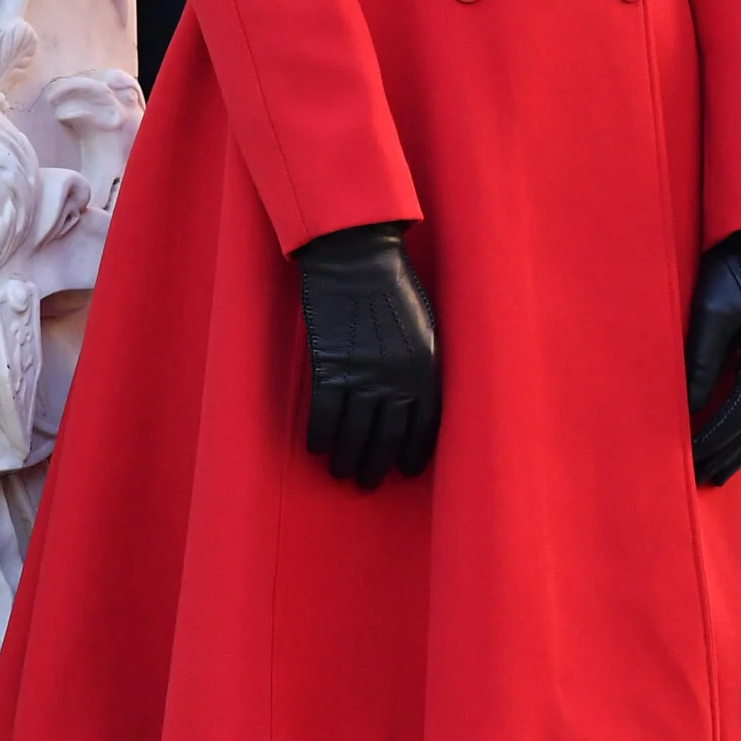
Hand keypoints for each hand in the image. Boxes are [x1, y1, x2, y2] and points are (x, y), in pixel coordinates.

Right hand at [296, 223, 441, 488]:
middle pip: (386, 438)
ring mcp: (362, 378)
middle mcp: (397, 382)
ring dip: (346, 458)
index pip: (423, 428)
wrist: (358, 258)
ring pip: (353, 435)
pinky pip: (323, 415)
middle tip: (366, 482)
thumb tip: (416, 393)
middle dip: (376, 466)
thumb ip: (422, 362)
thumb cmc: (394, 284)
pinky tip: (314, 447)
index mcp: (425, 370)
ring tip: (340, 472)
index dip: (412, 453)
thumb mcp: (425, 325)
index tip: (405, 469)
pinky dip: (318, 435)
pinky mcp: (329, 369)